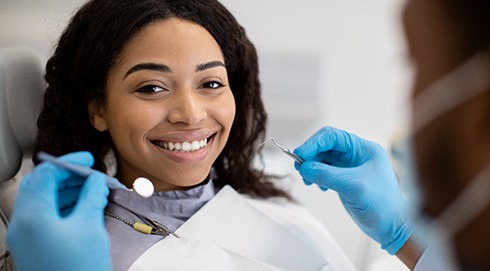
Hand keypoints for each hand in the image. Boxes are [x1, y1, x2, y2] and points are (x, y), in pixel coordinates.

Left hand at [7, 152, 111, 270]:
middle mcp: (23, 224)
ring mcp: (26, 236)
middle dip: (67, 177)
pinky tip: (83, 207)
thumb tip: (96, 181)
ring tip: (91, 191)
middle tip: (91, 176)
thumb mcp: (89, 227)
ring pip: (42, 201)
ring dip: (66, 191)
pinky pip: (44, 216)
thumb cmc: (79, 269)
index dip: (68, 163)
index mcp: (32, 216)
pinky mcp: (33, 245)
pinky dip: (63, 206)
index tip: (87, 160)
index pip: (45, 174)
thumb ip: (92, 197)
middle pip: (40, 186)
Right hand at [294, 126, 412, 253]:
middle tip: (300, 168)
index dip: (313, 143)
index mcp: (363, 149)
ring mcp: (349, 167)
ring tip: (309, 180)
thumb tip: (305, 167)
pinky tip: (319, 186)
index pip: (332, 137)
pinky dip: (316, 176)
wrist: (392, 227)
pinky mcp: (344, 179)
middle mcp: (356, 155)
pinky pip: (324, 171)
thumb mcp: (354, 187)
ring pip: (322, 159)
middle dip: (311, 155)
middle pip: (325, 146)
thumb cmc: (384, 206)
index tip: (300, 154)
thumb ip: (328, 175)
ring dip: (311, 167)